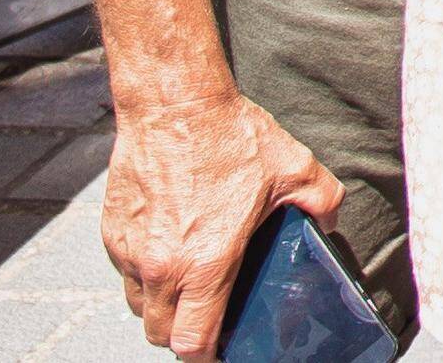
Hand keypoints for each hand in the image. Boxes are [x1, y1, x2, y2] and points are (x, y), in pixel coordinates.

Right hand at [101, 83, 339, 357]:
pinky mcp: (112, 234)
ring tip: (191, 283)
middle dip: (184, 334)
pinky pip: (127, 273)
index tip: (221, 350)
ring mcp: (131, 252)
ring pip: (141, 306)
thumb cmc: (231, 137)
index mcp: (205, 263)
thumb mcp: (295, 169)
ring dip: (163, 306)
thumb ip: (322, 203)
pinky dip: (145, 274)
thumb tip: (330, 225)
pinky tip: (171, 248)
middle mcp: (161, 266)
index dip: (206, 356)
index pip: (191, 342)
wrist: (174, 105)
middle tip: (209, 316)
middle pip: (161, 333)